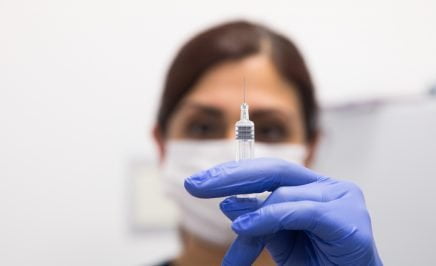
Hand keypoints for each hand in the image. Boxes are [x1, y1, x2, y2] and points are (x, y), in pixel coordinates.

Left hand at [184, 158, 381, 265]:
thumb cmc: (319, 264)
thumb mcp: (280, 240)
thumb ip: (260, 221)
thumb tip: (229, 205)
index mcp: (312, 187)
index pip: (268, 171)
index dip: (232, 173)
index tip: (198, 182)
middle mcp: (328, 186)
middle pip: (273, 171)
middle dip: (230, 177)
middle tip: (195, 185)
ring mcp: (342, 199)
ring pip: (284, 193)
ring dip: (250, 212)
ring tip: (230, 228)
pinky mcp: (348, 220)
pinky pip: (302, 211)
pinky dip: (270, 217)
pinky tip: (244, 227)